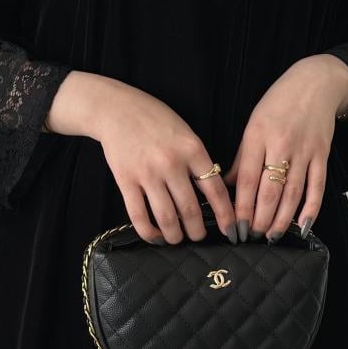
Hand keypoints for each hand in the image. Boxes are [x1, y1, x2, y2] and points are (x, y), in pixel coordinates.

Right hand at [46, 70, 236, 243]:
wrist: (116, 109)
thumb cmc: (155, 119)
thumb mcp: (186, 133)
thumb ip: (198, 160)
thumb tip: (211, 193)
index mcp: (192, 149)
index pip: (215, 190)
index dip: (225, 215)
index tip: (231, 229)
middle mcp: (172, 163)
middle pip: (191, 210)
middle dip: (198, 232)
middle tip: (199, 237)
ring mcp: (147, 173)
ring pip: (167, 217)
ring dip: (175, 236)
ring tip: (177, 239)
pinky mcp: (125, 180)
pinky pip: (139, 215)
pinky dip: (149, 232)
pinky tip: (155, 236)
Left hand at [221, 54, 347, 240]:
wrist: (316, 82)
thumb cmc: (279, 102)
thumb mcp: (253, 124)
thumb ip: (242, 157)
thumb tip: (229, 187)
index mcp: (258, 136)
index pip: (248, 179)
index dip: (241, 207)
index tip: (235, 226)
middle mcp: (281, 144)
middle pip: (270, 191)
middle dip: (259, 219)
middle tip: (251, 236)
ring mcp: (304, 151)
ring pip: (293, 193)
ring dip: (282, 219)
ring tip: (271, 236)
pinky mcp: (322, 154)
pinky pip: (317, 187)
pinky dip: (311, 208)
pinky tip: (303, 225)